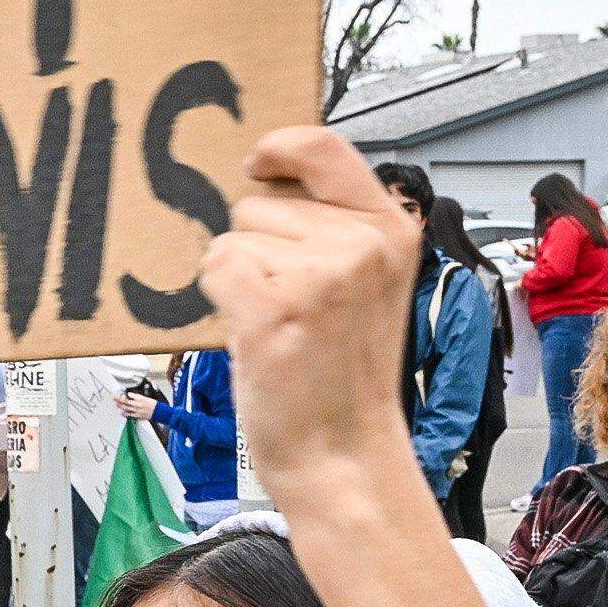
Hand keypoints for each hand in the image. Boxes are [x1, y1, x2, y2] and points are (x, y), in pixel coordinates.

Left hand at [115, 389, 158, 420]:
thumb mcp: (144, 397)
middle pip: (125, 401)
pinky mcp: (137, 416)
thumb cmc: (152, 404)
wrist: (158, 411)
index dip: (122, 394)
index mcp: (139, 399)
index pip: (128, 395)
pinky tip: (121, 412)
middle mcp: (137, 404)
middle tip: (114, 397)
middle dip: (118, 399)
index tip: (119, 393)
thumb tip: (130, 395)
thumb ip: (136, 396)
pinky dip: (124, 413)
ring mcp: (136, 411)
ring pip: (126, 408)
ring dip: (120, 405)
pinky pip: (129, 415)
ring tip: (116, 403)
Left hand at [199, 127, 422, 492]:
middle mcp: (362, 244)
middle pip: (261, 203)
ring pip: (234, 238)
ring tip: (282, 329)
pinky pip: (216, 268)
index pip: (324, 147)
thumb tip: (269, 184)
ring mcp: (321, 273)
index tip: (259, 164)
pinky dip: (221, 302)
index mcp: (391, 232)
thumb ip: (336, 233)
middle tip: (294, 310)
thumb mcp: (368, 289)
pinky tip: (257, 337)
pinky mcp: (275, 304)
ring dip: (242, 281)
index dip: (280, 148)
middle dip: (260, 249)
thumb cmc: (346, 384)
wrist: (345, 459)